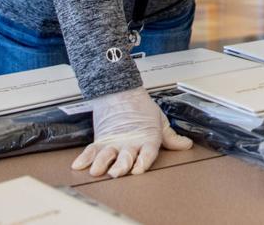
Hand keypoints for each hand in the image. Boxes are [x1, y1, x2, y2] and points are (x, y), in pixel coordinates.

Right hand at [72, 87, 192, 177]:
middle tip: (116, 173)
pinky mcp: (101, 140)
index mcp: (146, 139)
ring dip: (101, 163)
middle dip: (120, 165)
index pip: (147, 152)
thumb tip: (185, 145)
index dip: (143, 161)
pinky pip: (90, 150)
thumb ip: (171, 137)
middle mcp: (129, 143)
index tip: (138, 169)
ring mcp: (113, 142)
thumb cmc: (141, 107)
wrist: (121, 90)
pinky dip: (84, 158)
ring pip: (106, 155)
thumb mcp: (160, 121)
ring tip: (96, 171)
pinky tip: (78, 165)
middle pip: (125, 156)